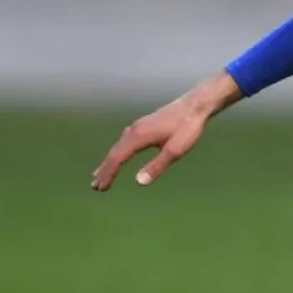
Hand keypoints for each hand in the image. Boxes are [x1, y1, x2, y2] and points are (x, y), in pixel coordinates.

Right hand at [90, 72, 241, 189]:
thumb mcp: (175, 150)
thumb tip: (139, 182)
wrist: (196, 104)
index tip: (101, 188)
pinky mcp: (144, 125)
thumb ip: (157, 166)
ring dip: (109, 162)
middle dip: (104, 170)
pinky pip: (124, 141)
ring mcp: (138, 126)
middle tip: (95, 187)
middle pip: (114, 153)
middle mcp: (133, 130)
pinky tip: (119, 156)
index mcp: (138, 137)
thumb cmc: (188, 127)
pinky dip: (118, 152)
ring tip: (100, 175)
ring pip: (118, 146)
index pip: (117, 159)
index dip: (108, 174)